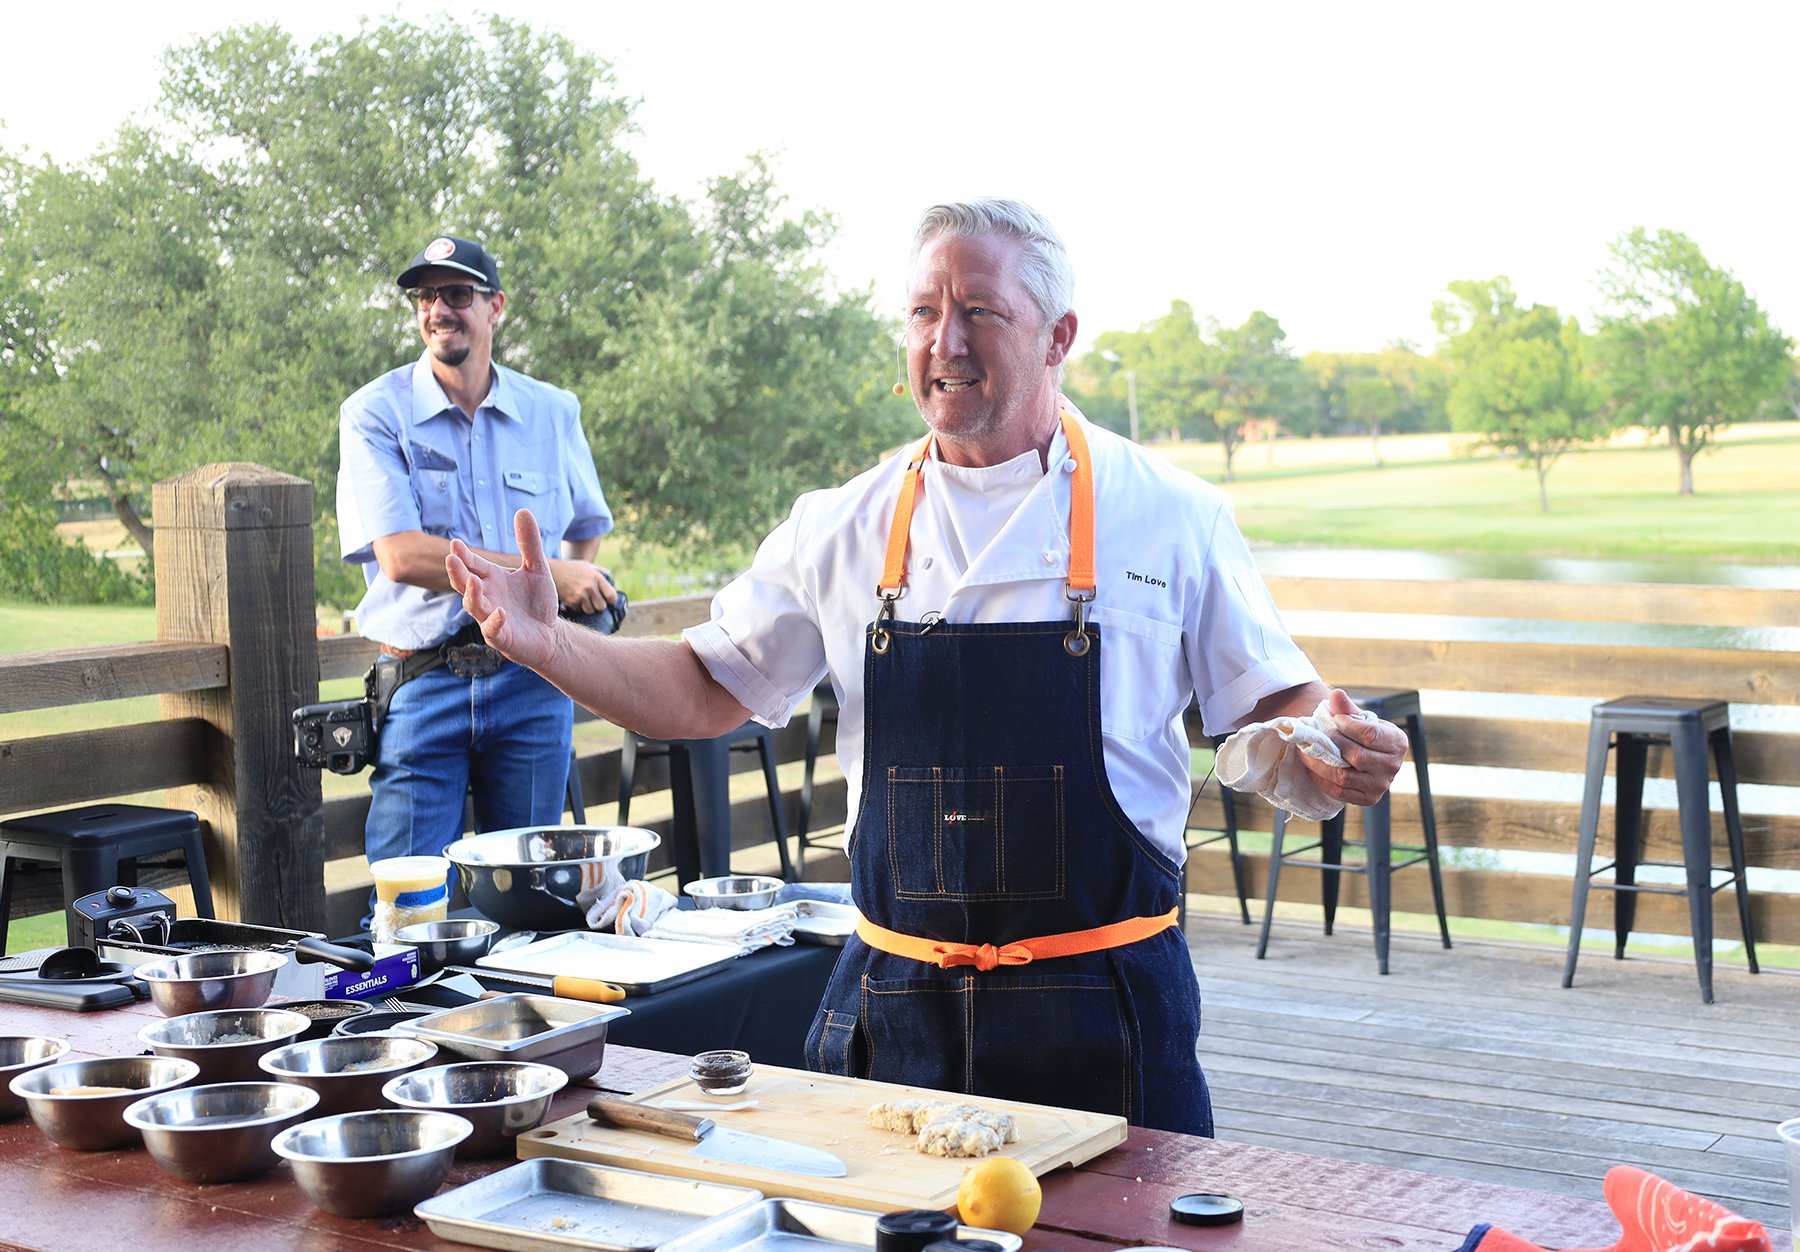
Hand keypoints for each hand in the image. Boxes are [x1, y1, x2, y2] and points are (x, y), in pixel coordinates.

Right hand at [446, 509, 561, 668]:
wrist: (550, 635)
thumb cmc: (537, 602)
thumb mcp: (537, 568)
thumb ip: (529, 543)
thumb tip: (523, 510)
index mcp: (491, 579)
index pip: (473, 564)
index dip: (463, 555)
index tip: (455, 544)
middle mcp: (487, 596)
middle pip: (464, 583)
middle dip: (457, 572)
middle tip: (451, 559)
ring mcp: (490, 617)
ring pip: (473, 605)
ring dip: (472, 594)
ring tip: (474, 580)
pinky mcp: (501, 637)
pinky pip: (492, 629)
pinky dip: (495, 621)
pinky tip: (500, 612)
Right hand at [549, 560, 615, 614]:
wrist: (552, 570)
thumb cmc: (572, 568)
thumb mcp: (588, 566)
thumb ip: (601, 573)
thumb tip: (613, 583)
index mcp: (597, 577)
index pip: (611, 596)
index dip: (610, 600)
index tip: (607, 600)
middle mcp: (590, 586)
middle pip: (601, 607)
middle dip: (599, 605)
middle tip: (594, 601)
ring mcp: (580, 594)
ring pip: (590, 611)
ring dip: (588, 607)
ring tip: (584, 599)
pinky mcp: (571, 601)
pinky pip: (579, 610)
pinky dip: (578, 606)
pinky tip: (574, 598)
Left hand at [1298, 689, 1406, 806]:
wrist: (1369, 756)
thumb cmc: (1365, 734)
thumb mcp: (1361, 719)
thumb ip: (1348, 708)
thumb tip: (1336, 695)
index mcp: (1397, 742)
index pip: (1369, 734)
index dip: (1348, 726)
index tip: (1335, 720)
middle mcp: (1393, 766)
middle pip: (1356, 756)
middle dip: (1331, 744)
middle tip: (1314, 736)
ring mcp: (1380, 785)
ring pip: (1344, 776)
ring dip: (1319, 763)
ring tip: (1306, 751)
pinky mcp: (1367, 799)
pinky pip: (1339, 792)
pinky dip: (1321, 779)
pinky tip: (1311, 768)